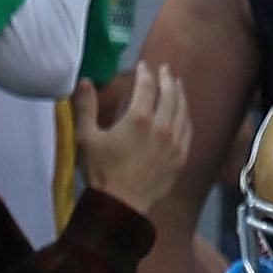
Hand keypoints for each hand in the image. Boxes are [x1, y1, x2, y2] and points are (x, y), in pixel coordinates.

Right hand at [77, 63, 190, 216]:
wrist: (120, 206)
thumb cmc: (101, 172)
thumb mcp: (86, 138)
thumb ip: (86, 107)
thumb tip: (84, 81)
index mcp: (138, 118)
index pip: (146, 86)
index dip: (145, 73)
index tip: (143, 66)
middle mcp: (161, 127)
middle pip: (169, 94)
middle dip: (167, 79)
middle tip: (165, 69)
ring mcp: (174, 143)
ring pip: (182, 110)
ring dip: (180, 95)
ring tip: (178, 85)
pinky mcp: (179, 158)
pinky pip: (188, 131)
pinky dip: (186, 117)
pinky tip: (183, 113)